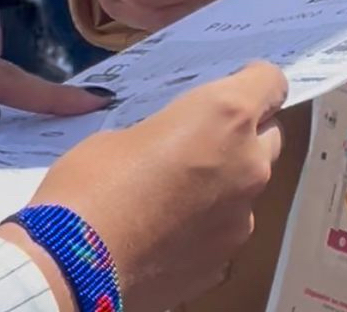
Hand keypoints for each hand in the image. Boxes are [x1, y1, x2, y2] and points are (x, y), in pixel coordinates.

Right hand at [1, 61, 286, 311]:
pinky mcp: (224, 263)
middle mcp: (247, 165)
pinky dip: (206, 224)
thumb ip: (169, 132)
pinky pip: (225, 229)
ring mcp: (241, 220)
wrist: (75, 266)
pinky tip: (166, 230)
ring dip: (224, 181)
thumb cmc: (92, 180)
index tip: (231, 84)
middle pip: (269, 137)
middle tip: (200, 138)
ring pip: (247, 188)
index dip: (252, 80)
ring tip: (174, 191)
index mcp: (225, 117)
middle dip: (243, 133)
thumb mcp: (128, 131)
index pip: (270, 82)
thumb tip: (174, 147)